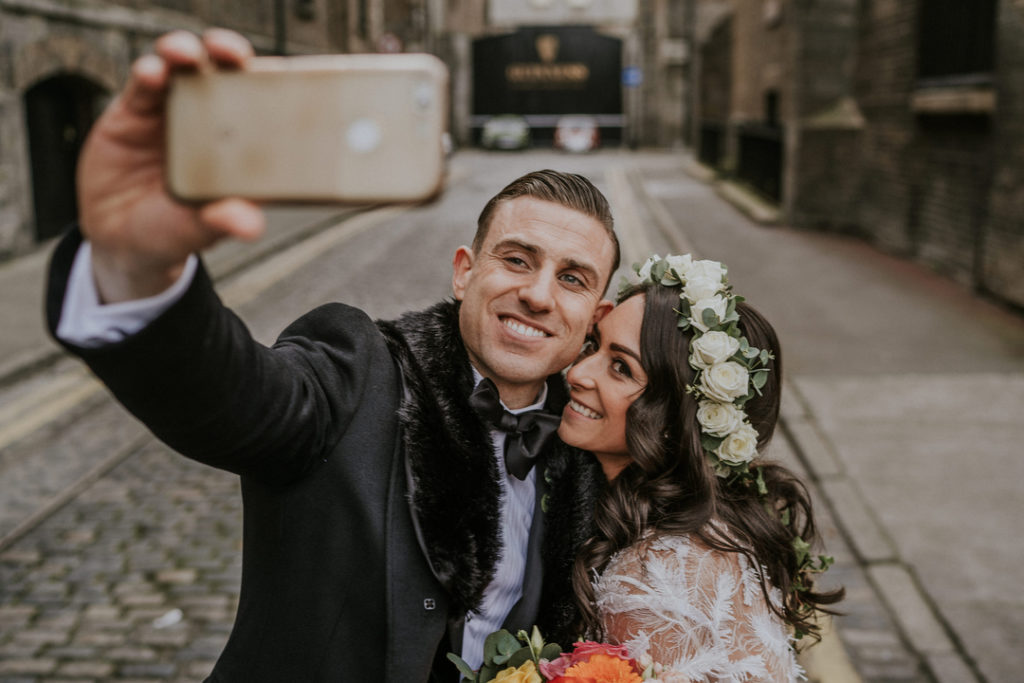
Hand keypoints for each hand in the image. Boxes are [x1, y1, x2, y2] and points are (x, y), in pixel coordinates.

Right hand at [78, 29, 265, 302]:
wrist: (118, 239)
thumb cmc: (171, 233)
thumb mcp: (195, 232)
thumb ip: (220, 222)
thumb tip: (249, 224)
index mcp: (241, 150)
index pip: (264, 109)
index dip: (273, 88)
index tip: (280, 78)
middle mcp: (213, 124)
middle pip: (227, 76)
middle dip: (232, 56)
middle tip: (233, 53)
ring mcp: (175, 112)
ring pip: (186, 69)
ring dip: (187, 52)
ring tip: (185, 55)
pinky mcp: (137, 110)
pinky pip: (145, 83)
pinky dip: (149, 72)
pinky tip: (151, 73)